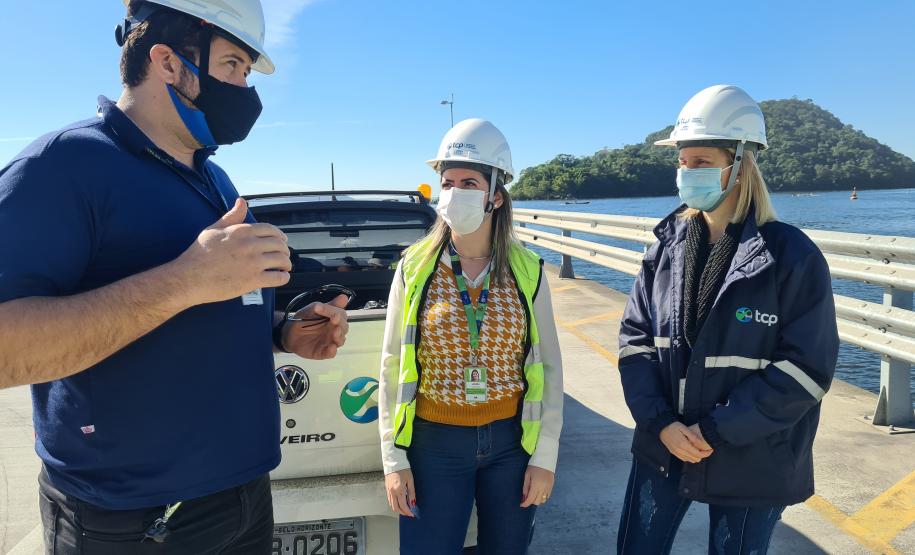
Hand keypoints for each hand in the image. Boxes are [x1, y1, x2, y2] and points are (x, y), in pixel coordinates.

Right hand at [172, 198, 290, 305]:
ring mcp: (253, 262)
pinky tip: (281, 277)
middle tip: (283, 256)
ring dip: (286, 264)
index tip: (282, 241)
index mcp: (242, 231)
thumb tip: (242, 201)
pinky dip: (283, 277)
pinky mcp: (253, 280)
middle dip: (284, 250)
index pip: (271, 230)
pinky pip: (278, 278)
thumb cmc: (199, 254)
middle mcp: (250, 244)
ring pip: (282, 260)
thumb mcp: (213, 229)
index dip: (279, 236)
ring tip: (284, 267)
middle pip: (279, 245)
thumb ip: (231, 216)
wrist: (189, 277)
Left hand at [282, 294, 348, 358]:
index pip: (341, 314)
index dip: (336, 312)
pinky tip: (331, 348)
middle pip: (344, 328)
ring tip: (335, 332)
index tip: (329, 311)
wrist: (288, 334)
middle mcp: (334, 330)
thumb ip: (326, 305)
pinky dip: (332, 351)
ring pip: (340, 341)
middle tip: (335, 320)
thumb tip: (344, 297)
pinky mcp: (323, 352)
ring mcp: (330, 341)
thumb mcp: (311, 309)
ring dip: (339, 337)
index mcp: (333, 318)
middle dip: (340, 324)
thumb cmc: (302, 320)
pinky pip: (331, 353)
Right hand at [384, 469, 416, 517]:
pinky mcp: (386, 489)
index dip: (408, 512)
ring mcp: (388, 491)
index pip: (403, 506)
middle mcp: (392, 492)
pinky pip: (390, 500)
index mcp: (399, 490)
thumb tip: (413, 503)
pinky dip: (394, 504)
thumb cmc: (403, 469)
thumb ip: (412, 493)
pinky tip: (400, 503)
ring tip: (405, 509)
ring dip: (398, 509)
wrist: (394, 462)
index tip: (412, 514)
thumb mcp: (410, 480)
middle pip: (396, 508)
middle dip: (403, 512)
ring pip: (391, 505)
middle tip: (409, 513)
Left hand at [521, 465, 554, 507]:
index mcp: (536, 485)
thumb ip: (525, 487)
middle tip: (526, 498)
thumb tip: (524, 497)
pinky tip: (538, 493)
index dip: (525, 503)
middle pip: (537, 501)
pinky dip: (542, 497)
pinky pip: (547, 496)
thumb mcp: (527, 475)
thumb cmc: (534, 466)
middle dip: (530, 501)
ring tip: (533, 494)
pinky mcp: (551, 486)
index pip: (530, 499)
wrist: (545, 460)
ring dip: (537, 500)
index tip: (521, 504)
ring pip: (543, 500)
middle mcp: (543, 488)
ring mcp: (548, 488)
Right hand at [659, 422, 712, 462]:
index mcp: (683, 444)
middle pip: (695, 458)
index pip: (698, 454)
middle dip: (702, 455)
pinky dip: (690, 457)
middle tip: (706, 450)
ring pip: (690, 460)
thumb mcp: (683, 428)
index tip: (710, 450)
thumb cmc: (673, 426)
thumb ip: (692, 436)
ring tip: (699, 450)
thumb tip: (701, 443)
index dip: (706, 453)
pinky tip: (691, 451)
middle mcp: (680, 450)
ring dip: (696, 457)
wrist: (661, 429)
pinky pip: (684, 459)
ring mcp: (676, 453)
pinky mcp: (674, 453)